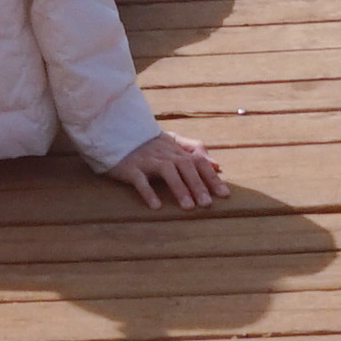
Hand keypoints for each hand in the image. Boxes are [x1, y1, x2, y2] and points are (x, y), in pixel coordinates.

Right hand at [106, 132, 229, 209]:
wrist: (116, 132)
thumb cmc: (149, 143)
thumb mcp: (173, 143)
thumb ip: (195, 151)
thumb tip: (218, 165)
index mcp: (176, 149)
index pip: (198, 161)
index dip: (211, 177)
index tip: (224, 194)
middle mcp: (165, 153)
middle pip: (185, 166)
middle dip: (198, 184)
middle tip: (207, 204)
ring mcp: (148, 160)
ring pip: (167, 171)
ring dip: (179, 188)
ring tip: (189, 207)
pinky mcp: (131, 168)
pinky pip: (140, 179)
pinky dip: (148, 192)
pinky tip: (156, 206)